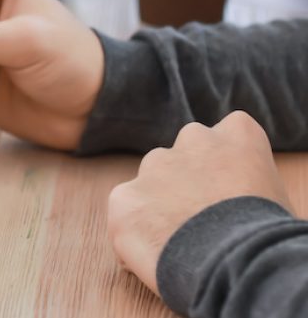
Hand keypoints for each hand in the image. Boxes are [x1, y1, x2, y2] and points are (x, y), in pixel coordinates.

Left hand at [107, 111, 289, 293]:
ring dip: (159, 204)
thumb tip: (226, 198)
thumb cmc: (265, 237)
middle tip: (199, 220)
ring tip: (181, 241)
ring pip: (150, 181)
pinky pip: (126, 212)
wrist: (235, 261)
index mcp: (237, 133)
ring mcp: (153, 165)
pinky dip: (137, 232)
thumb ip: (243, 181)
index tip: (227, 193)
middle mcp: (192, 138)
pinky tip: (158, 254)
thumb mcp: (272, 196)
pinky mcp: (123, 196)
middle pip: (182, 155)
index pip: (226, 135)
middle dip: (186, 182)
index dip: (224, 169)